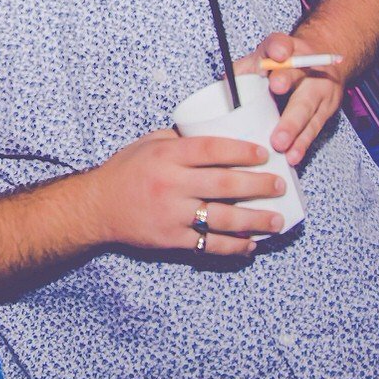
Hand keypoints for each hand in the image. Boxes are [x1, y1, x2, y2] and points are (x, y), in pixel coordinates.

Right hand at [90, 129, 286, 256]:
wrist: (97, 208)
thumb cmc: (126, 171)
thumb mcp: (149, 144)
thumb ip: (180, 139)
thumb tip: (217, 131)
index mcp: (167, 156)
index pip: (211, 150)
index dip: (241, 151)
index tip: (264, 153)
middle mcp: (171, 184)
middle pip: (224, 184)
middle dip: (258, 186)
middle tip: (280, 185)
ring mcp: (172, 214)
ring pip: (222, 218)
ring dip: (255, 221)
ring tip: (276, 220)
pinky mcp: (171, 239)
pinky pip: (208, 245)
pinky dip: (233, 246)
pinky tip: (250, 245)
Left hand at [235, 32, 345, 165]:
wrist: (320, 65)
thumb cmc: (279, 66)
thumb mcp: (261, 59)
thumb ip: (242, 70)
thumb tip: (223, 86)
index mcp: (285, 49)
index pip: (280, 43)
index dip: (279, 48)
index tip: (277, 54)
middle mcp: (306, 66)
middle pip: (296, 73)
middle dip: (286, 81)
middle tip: (276, 88)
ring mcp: (319, 89)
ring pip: (306, 107)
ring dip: (293, 126)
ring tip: (280, 143)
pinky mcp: (326, 111)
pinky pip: (313, 129)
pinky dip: (302, 144)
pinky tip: (293, 156)